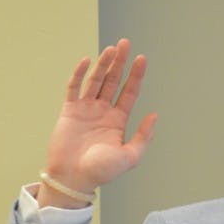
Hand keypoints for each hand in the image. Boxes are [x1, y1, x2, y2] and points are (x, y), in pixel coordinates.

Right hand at [41, 39, 157, 204]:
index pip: (129, 92)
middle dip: (120, 63)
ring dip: (103, 64)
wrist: (73, 179)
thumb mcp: (130, 157)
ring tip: (111, 49)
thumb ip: (143, 137)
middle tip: (126, 44)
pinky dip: (79, 74)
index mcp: (118, 121)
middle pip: (113, 81)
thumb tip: (154, 115)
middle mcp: (103, 112)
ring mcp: (86, 109)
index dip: (136, 76)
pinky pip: (74, 88)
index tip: (142, 59)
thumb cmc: (101, 172)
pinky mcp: (69, 111)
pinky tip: (86, 61)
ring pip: (95, 80)